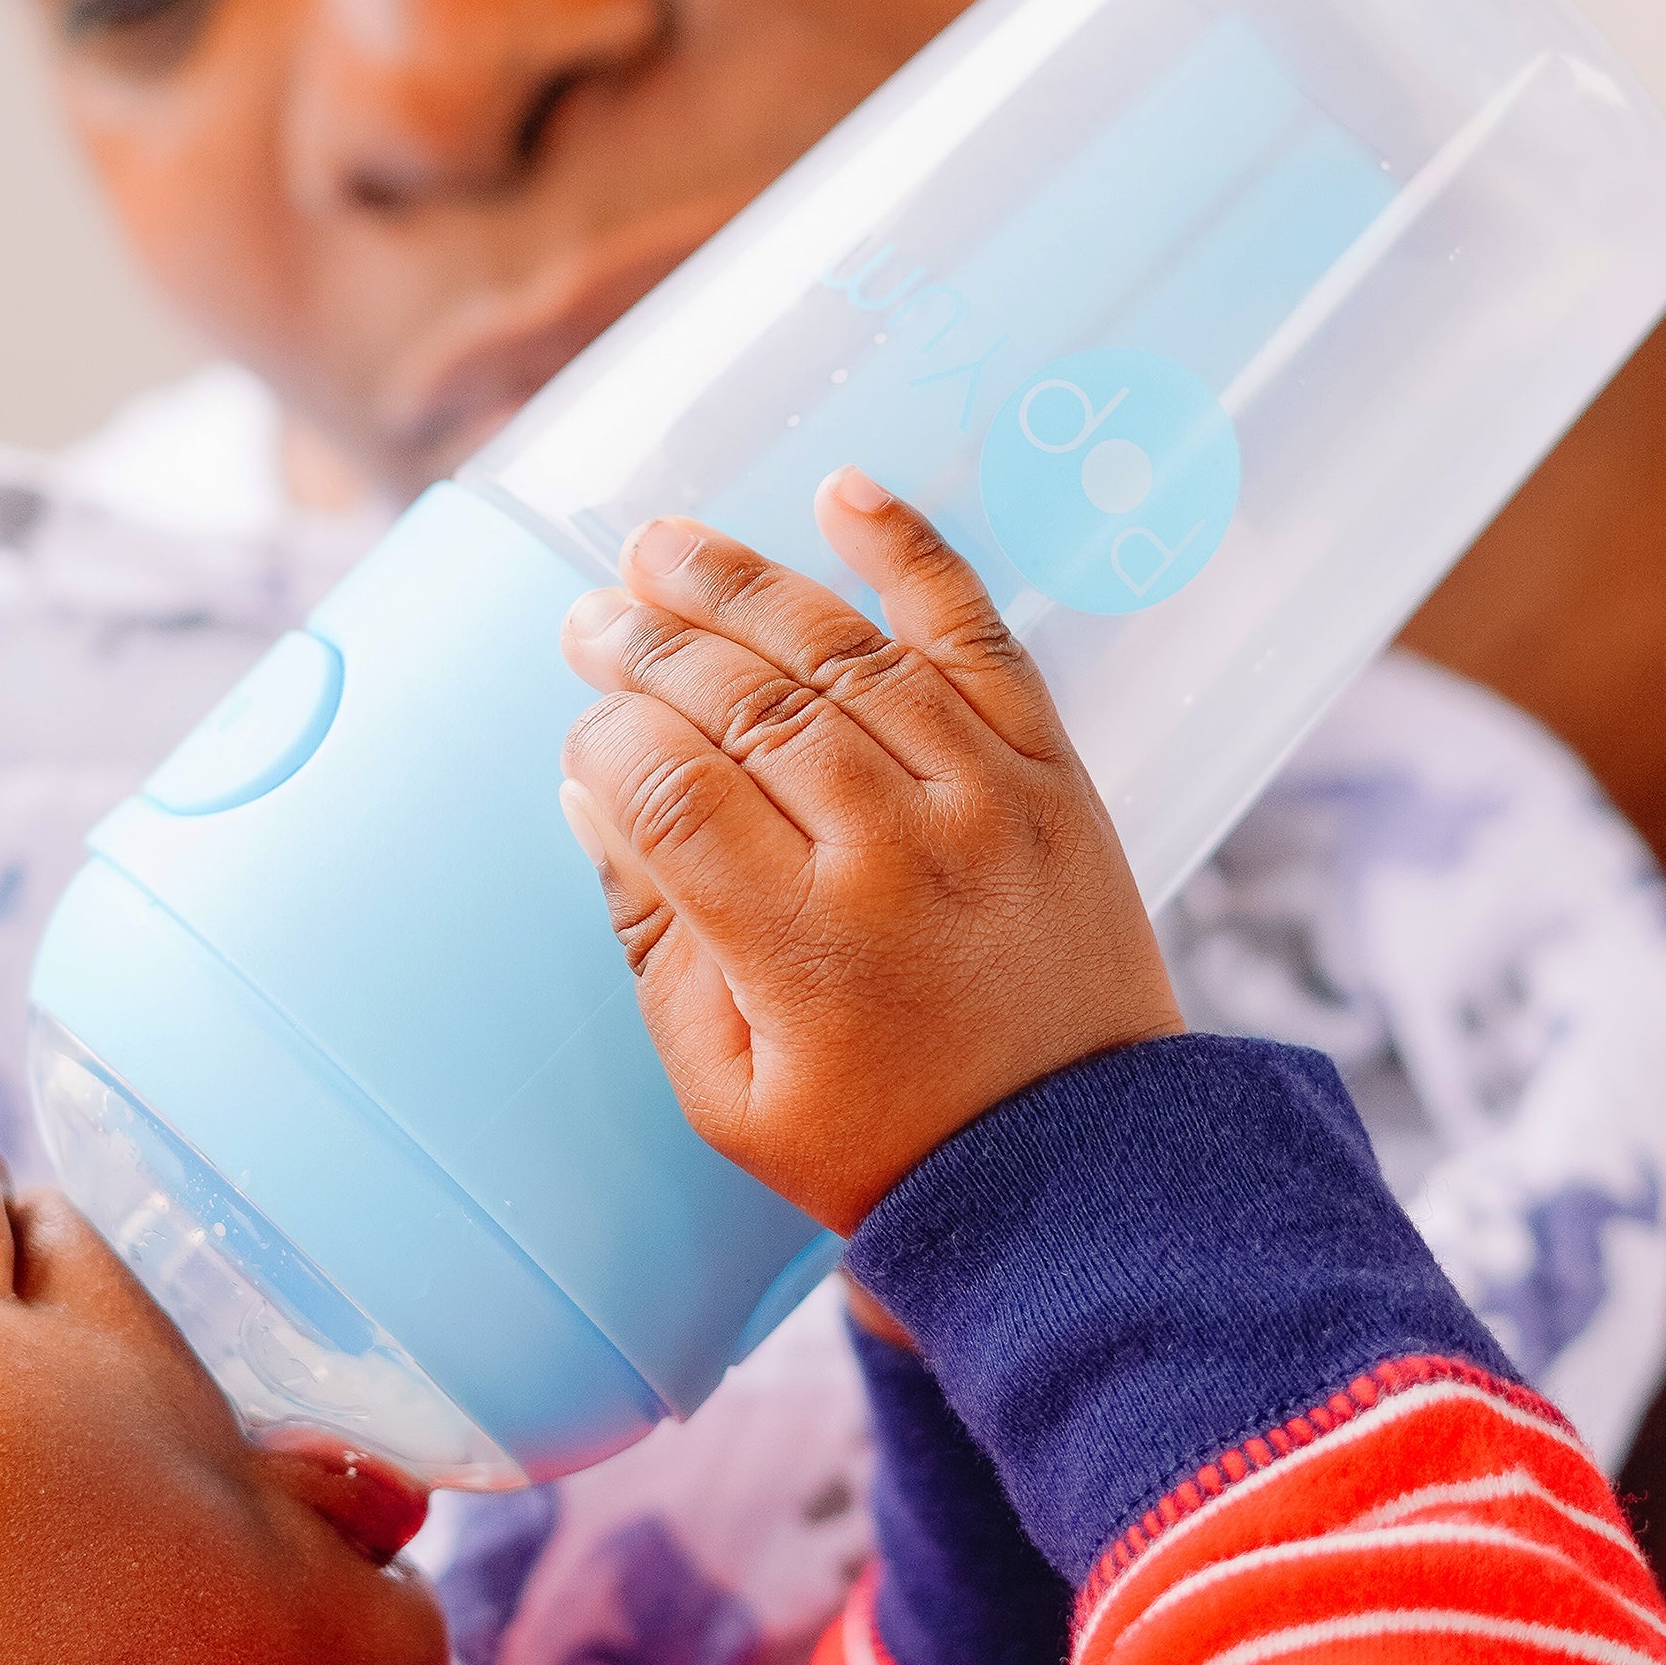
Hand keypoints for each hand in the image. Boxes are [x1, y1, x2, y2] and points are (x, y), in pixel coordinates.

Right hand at [556, 469, 1181, 1237]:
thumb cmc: (884, 1143)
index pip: (670, 793)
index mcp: (806, 949)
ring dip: (742, 583)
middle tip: (589, 619)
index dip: (606, 744)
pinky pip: (979, 634)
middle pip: (746, 704)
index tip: (580, 736)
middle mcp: (900, 854)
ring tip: (661, 549)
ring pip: (844, 651)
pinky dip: (914, 554)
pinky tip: (843, 493)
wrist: (1085, 1172)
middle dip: (648, 647)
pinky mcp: (1053, 772)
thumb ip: (652, 943)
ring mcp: (988, 799)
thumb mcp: (726, 1091)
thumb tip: (591, 797)